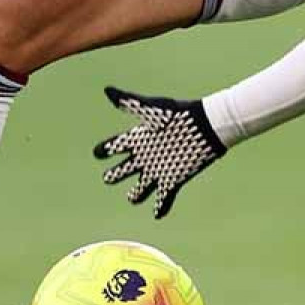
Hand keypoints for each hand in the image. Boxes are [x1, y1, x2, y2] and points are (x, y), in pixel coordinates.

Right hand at [91, 85, 227, 218]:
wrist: (206, 126)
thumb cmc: (179, 115)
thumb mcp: (151, 109)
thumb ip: (129, 102)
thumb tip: (107, 90)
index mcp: (139, 138)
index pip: (115, 147)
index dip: (105, 150)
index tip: (97, 153)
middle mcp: (146, 156)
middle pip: (124, 170)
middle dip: (114, 176)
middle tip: (109, 178)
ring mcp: (159, 169)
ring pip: (142, 188)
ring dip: (137, 195)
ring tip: (134, 198)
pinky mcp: (174, 179)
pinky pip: (164, 198)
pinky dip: (161, 208)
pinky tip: (158, 215)